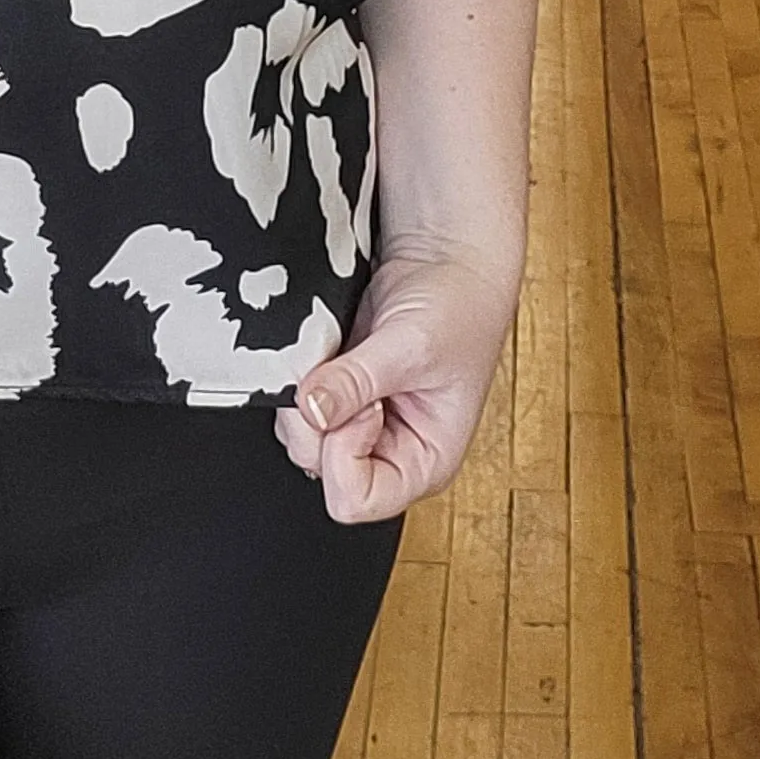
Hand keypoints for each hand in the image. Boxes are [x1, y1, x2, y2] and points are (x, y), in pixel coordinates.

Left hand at [275, 244, 518, 524]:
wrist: (448, 259)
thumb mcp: (411, 346)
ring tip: (340, 357)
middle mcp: (389, 451)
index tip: (364, 406)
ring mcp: (361, 422)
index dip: (345, 453)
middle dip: (318, 421)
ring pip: (303, 436)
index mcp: (424, 463)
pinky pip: (299, 402)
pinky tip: (326, 351)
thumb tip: (311, 408)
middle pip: (320, 468)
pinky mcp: (340, 392)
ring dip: (305, 395)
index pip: (357, 499)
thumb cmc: (460, 308)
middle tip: (344, 374)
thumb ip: (357, 381)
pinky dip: (299, 377)